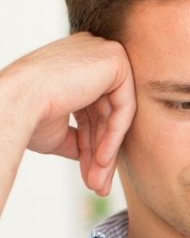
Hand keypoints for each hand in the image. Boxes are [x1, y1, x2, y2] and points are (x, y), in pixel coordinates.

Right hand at [2, 33, 135, 196]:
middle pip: (106, 114)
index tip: (92, 175)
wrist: (17, 103)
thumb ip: (82, 137)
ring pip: (116, 115)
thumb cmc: (29, 115)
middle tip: (98, 184)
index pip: (95, 109)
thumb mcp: (60, 130)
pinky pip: (124, 107)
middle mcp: (90, 52)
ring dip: (107, 151)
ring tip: (98, 181)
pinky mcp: (115, 60)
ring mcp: (103, 52)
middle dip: (102, 153)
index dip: (94, 144)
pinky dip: (115, 136)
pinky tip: (103, 160)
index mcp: (75, 64)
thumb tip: (96, 159)